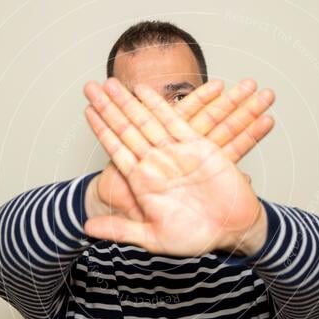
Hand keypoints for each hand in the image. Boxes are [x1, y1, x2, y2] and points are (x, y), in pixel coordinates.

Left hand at [82, 78, 271, 256]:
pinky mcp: (198, 146)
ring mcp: (175, 152)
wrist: (232, 230)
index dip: (101, 129)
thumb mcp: (154, 237)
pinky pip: (176, 120)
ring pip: (146, 119)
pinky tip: (145, 90)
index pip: (116, 148)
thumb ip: (122, 229)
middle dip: (109, 106)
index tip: (87, 110)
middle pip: (126, 127)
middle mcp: (156, 163)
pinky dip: (161, 105)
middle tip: (90, 85)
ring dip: (128, 100)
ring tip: (111, 80)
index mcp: (143, 182)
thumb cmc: (195, 237)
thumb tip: (87, 229)